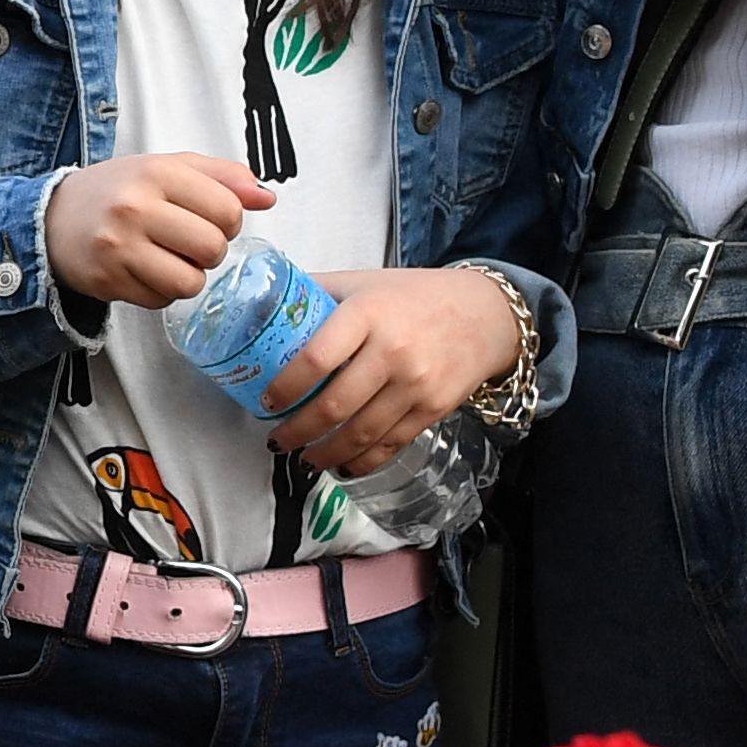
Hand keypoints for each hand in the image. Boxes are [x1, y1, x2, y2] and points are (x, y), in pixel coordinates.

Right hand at [42, 153, 271, 307]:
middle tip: (190, 242)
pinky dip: (162, 292)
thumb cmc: (119, 191)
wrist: (53, 218)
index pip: (227, 209)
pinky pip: (161, 301)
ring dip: (189, 276)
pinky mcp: (108, 280)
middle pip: (212, 248)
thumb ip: (222, 177)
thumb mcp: (169, 167)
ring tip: (170, 259)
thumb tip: (267, 197)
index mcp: (158, 172)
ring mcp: (119, 247)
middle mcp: (136, 207)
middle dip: (211, 251)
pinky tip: (145, 271)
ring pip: (190, 282)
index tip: (212, 219)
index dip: (230, 221)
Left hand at [267, 269, 524, 475]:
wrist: (485, 314)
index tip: (267, 403)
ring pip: (360, 433)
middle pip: (334, 406)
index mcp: (367, 314)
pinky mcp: (433, 409)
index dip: (285, 388)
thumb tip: (261, 303)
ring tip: (304, 458)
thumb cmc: (414, 295)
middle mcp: (392, 351)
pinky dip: (361, 462)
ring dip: (324, 454)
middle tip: (277, 440)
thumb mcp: (364, 281)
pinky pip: (389, 445)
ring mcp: (415, 384)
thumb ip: (318, 292)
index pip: (315, 358)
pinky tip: (342, 465)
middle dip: (297, 431)